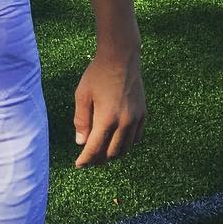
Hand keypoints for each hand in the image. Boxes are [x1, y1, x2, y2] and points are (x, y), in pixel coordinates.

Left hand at [72, 50, 145, 166]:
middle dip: (99, 159)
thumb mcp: (82, 95)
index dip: (86, 159)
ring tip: (101, 153)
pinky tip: (116, 141)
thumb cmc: (97, 74)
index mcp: (107, 118)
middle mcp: (125, 122)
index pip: (95, 148)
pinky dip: (126, 145)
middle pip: (112, 153)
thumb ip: (81, 120)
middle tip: (88, 160)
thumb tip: (81, 143)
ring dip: (113, 154)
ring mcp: (136, 119)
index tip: (78, 165)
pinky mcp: (143, 114)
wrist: (121, 58)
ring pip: (126, 148)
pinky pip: (136, 138)